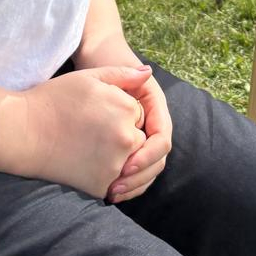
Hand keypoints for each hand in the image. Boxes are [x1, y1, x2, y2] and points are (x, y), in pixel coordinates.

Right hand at [21, 65, 149, 198]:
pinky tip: (83, 160)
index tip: (95, 112)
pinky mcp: (103, 186)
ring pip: (129, 161)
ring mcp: (115, 165)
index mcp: (125, 109)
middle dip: (121, 134)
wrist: (24, 132)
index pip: (137, 113)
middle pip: (137, 138)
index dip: (117, 111)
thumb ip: (123, 74)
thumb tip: (147, 73)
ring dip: (116, 155)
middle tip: (90, 129)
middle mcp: (126, 138)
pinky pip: (115, 181)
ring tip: (87, 145)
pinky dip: (104, 173)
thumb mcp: (89, 77)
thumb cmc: (55, 99)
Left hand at [104, 69, 171, 203]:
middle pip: (158, 160)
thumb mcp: (115, 68)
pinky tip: (108, 191)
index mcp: (155, 108)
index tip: (127, 166)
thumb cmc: (104, 63)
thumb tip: (146, 74)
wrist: (93, 61)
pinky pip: (136, 172)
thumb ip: (128, 74)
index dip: (147, 155)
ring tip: (111, 193)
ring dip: (134, 185)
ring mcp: (142, 137)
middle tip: (115, 186)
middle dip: (140, 177)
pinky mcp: (129, 148)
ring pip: (149, 170)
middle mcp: (152, 125)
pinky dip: (128, 184)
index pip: (162, 139)